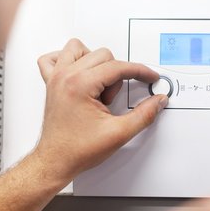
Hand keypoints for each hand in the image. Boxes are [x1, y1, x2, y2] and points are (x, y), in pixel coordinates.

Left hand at [34, 38, 167, 182]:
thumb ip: (144, 115)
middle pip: (102, 55)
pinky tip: (78, 74)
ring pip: (78, 49)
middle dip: (115, 76)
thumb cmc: (77, 150)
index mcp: (80, 85)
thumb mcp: (119, 133)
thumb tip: (158, 101)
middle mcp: (65, 77)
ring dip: (94, 62)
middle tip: (112, 100)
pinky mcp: (51, 84)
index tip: (149, 77)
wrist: (55, 162)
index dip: (139, 71)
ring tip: (98, 86)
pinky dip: (67, 60)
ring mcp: (55, 79)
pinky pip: (54, 58)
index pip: (118, 67)